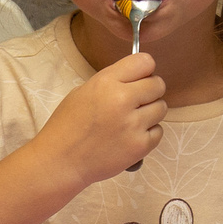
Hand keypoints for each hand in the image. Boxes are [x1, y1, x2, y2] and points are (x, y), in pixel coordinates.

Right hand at [33, 50, 165, 187]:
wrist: (60, 161)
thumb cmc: (67, 126)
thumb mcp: (82, 92)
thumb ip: (111, 82)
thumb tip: (136, 79)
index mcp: (106, 82)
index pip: (145, 61)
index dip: (144, 70)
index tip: (139, 78)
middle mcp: (122, 100)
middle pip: (158, 84)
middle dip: (151, 91)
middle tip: (137, 101)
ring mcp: (133, 124)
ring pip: (161, 108)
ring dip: (151, 113)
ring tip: (132, 121)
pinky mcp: (140, 146)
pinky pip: (158, 132)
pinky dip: (149, 134)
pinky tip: (131, 136)